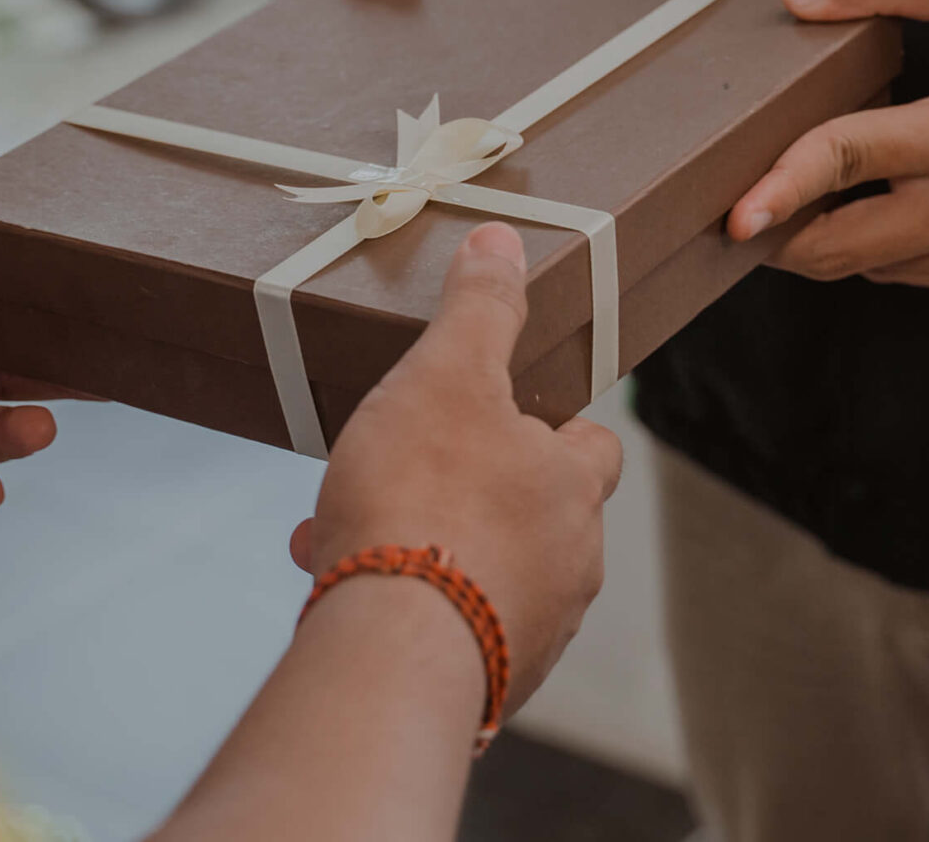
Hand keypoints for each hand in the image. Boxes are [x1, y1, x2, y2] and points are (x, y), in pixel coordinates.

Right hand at [290, 224, 622, 709]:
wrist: (392, 649)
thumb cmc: (425, 502)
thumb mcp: (446, 375)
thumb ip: (479, 309)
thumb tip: (502, 242)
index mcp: (574, 489)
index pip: (592, 445)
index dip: (547, 425)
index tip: (495, 415)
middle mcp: (569, 566)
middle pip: (530, 514)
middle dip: (467, 491)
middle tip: (401, 471)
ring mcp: (529, 632)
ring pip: (480, 571)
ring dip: (426, 546)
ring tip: (346, 526)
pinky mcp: (479, 685)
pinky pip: (443, 629)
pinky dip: (401, 601)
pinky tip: (336, 578)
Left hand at [728, 0, 928, 286]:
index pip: (850, 159)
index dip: (782, 184)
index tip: (733, 210)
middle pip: (841, 244)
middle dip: (777, 231)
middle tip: (732, 203)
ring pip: (862, 267)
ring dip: (815, 241)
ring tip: (784, 199)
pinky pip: (898, 272)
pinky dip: (863, 247)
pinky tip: (853, 204)